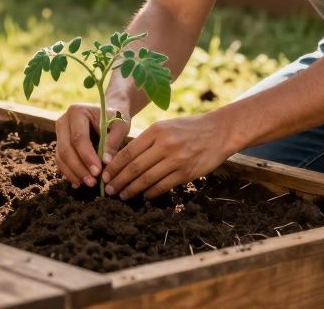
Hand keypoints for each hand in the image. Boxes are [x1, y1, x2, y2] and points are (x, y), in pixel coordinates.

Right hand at [54, 102, 131, 188]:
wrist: (109, 113)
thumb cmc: (116, 118)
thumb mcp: (120, 126)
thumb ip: (113, 142)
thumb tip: (106, 162)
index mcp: (77, 112)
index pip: (79, 138)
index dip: (87, 156)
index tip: (98, 171)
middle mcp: (63, 121)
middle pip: (66, 148)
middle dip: (79, 168)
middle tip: (92, 182)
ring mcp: (59, 133)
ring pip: (61, 157)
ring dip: (73, 173)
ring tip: (88, 184)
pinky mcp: (60, 144)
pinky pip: (60, 161)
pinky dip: (69, 173)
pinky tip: (79, 182)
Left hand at [103, 113, 233, 199]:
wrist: (218, 132)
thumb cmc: (188, 129)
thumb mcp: (166, 127)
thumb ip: (147, 140)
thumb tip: (125, 159)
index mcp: (156, 131)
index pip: (129, 151)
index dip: (114, 166)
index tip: (105, 175)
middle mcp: (165, 144)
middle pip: (135, 167)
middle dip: (119, 180)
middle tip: (108, 190)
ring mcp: (176, 159)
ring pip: (147, 179)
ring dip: (132, 189)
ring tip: (122, 195)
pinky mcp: (186, 172)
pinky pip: (163, 185)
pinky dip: (150, 193)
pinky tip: (143, 196)